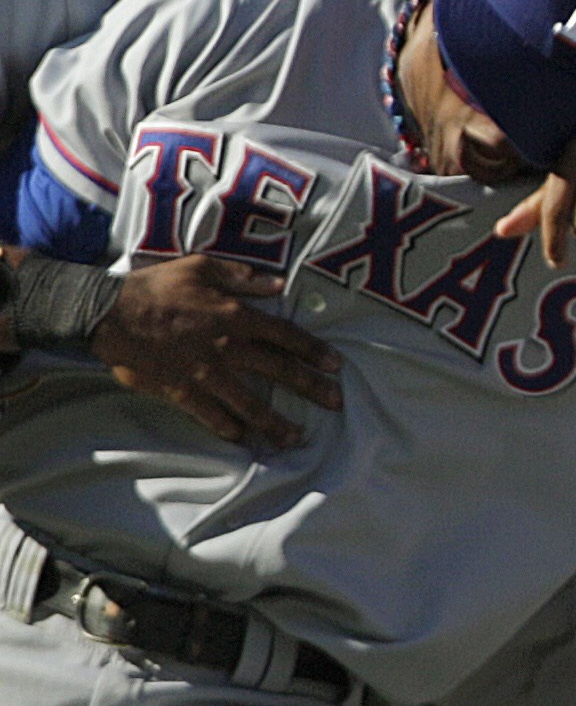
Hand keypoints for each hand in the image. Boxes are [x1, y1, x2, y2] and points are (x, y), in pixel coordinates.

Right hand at [92, 255, 340, 450]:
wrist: (109, 312)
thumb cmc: (157, 286)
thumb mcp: (202, 267)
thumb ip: (243, 277)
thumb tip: (278, 285)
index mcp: (237, 317)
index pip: (286, 336)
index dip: (313, 351)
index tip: (336, 366)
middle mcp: (228, 348)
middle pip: (279, 371)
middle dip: (311, 388)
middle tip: (336, 403)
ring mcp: (205, 373)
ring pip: (249, 402)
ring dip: (274, 422)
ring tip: (296, 437)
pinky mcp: (179, 390)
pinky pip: (208, 414)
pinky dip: (226, 427)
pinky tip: (242, 438)